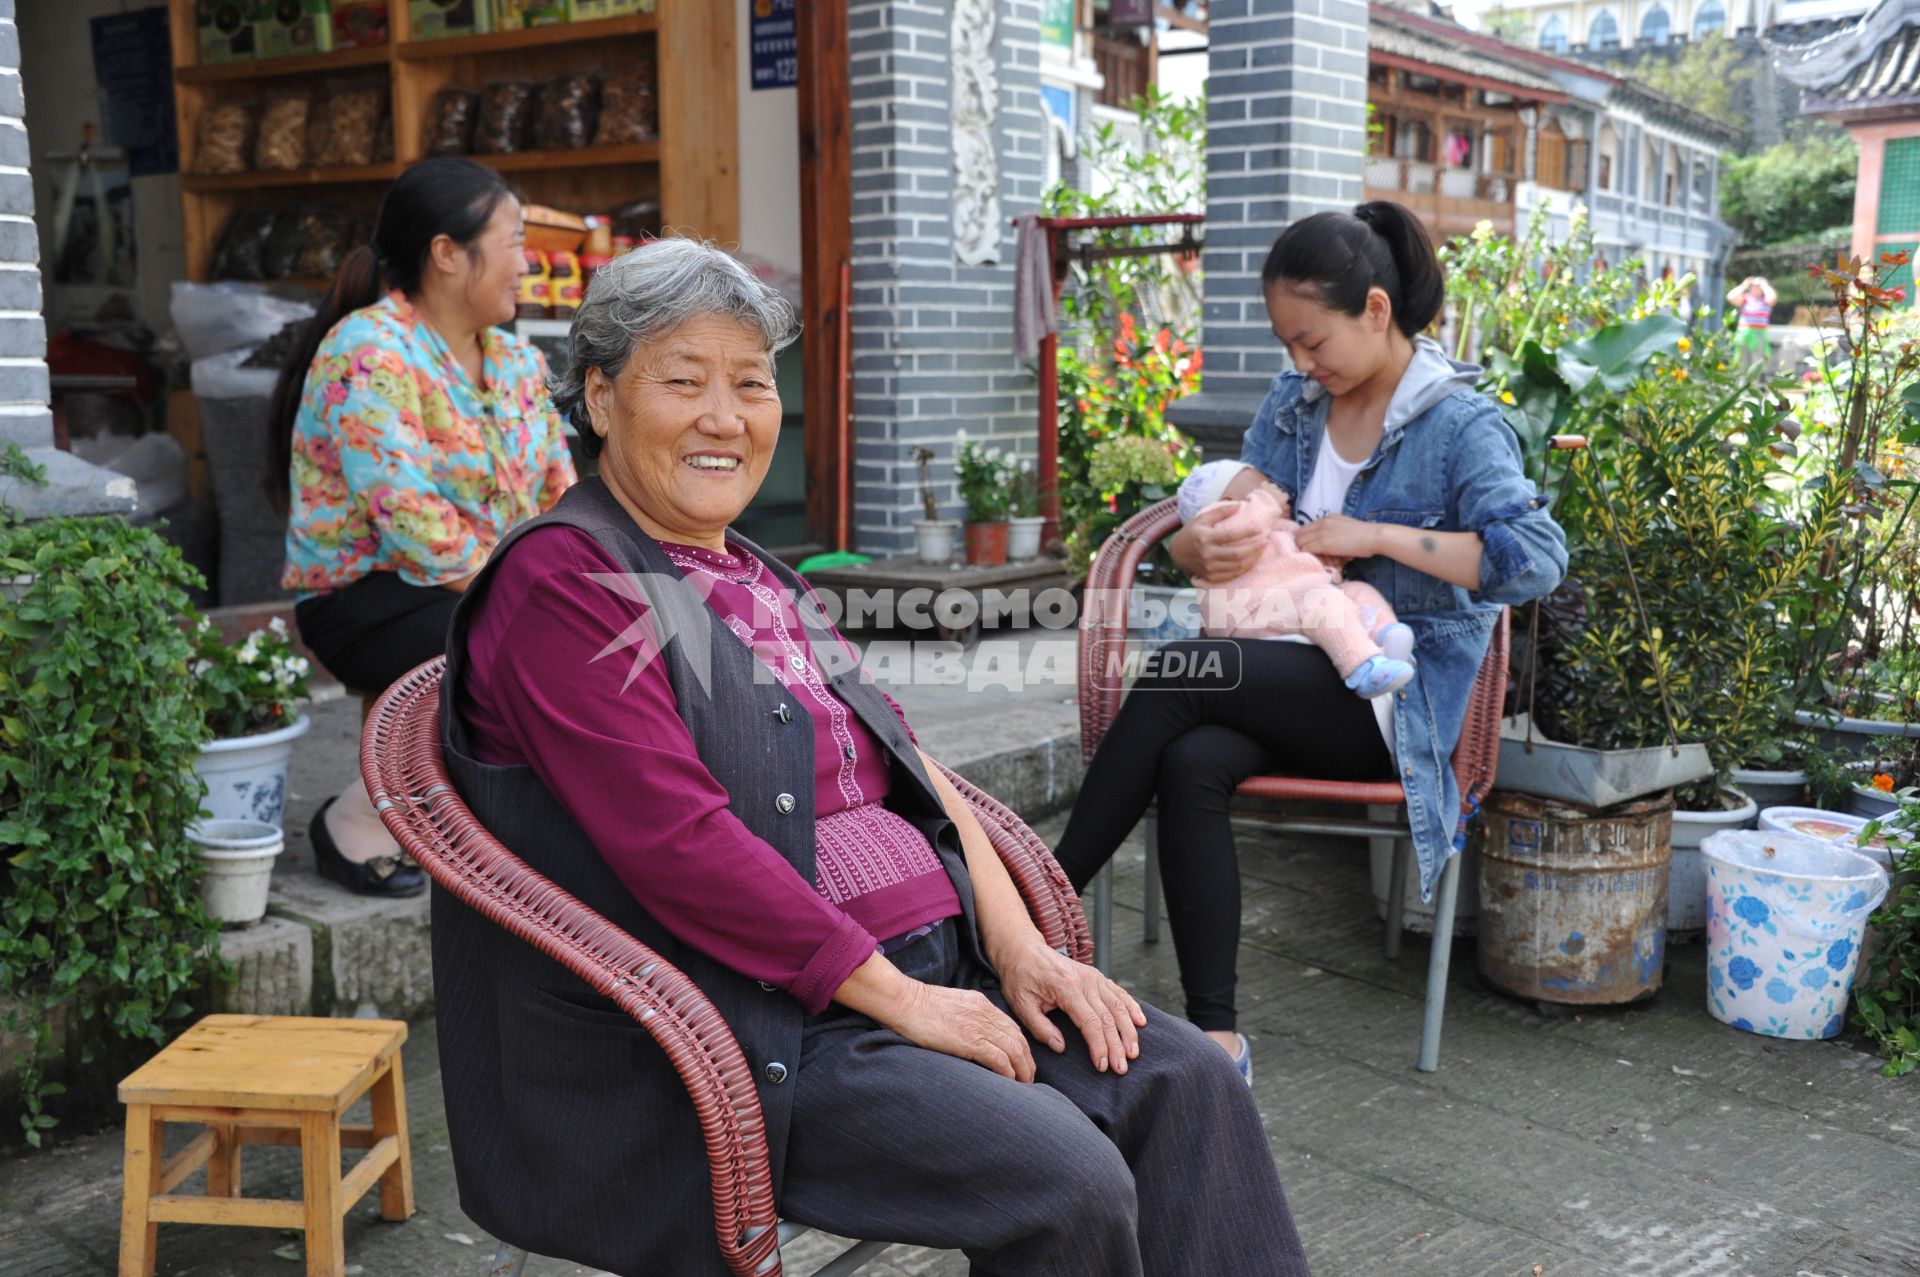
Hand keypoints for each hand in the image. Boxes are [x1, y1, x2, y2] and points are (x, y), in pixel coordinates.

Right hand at [885, 978, 1038, 1081]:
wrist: (904, 1001)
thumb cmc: (919, 1006)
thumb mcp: (951, 1005)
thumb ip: (966, 1016)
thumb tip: (970, 1035)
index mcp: (981, 1004)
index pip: (1012, 1027)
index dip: (1021, 1047)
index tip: (1023, 1062)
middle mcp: (985, 1013)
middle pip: (1018, 1039)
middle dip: (1027, 1061)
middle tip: (1029, 1078)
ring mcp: (979, 1026)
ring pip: (1014, 1050)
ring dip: (1022, 1070)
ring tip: (1024, 1085)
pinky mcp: (970, 1041)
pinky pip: (999, 1058)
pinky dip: (1008, 1072)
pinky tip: (1010, 1082)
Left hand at [994, 939, 1145, 1074]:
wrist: (1024, 950)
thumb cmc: (1021, 979)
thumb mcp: (1022, 1005)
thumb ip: (1040, 1028)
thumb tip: (1061, 1047)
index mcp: (1066, 988)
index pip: (1090, 1022)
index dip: (1099, 1046)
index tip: (1102, 1066)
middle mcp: (1085, 981)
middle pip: (1108, 1018)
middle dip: (1117, 1046)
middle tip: (1122, 1068)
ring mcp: (1094, 977)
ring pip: (1118, 1006)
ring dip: (1128, 1031)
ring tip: (1133, 1052)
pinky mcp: (1096, 976)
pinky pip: (1119, 993)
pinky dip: (1132, 1007)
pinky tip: (1140, 1022)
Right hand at [1178, 503, 1266, 580]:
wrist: (1177, 553)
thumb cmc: (1192, 532)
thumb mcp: (1202, 518)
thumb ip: (1220, 511)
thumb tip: (1239, 505)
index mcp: (1205, 538)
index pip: (1231, 536)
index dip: (1248, 532)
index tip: (1261, 529)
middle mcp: (1207, 554)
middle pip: (1237, 554)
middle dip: (1255, 548)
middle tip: (1266, 541)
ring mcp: (1209, 568)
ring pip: (1237, 566)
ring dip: (1253, 559)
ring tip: (1261, 550)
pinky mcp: (1211, 577)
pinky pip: (1232, 575)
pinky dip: (1244, 568)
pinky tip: (1252, 560)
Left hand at [1293, 514, 1379, 563]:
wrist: (1373, 537)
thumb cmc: (1366, 537)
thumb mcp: (1346, 529)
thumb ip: (1335, 533)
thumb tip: (1330, 545)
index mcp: (1328, 518)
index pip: (1307, 527)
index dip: (1306, 538)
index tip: (1310, 548)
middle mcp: (1322, 522)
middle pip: (1300, 533)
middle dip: (1301, 545)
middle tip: (1308, 555)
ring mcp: (1321, 532)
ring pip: (1301, 541)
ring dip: (1304, 551)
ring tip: (1313, 559)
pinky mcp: (1323, 543)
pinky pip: (1306, 549)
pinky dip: (1308, 556)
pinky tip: (1316, 560)